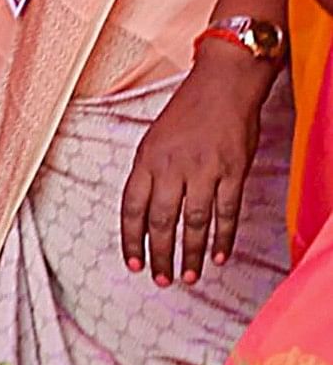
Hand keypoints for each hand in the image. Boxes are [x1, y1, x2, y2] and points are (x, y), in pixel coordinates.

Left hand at [121, 45, 272, 285]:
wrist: (223, 85)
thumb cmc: (186, 112)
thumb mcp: (153, 140)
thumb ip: (149, 174)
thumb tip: (143, 211)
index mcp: (145, 160)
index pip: (131, 208)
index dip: (131, 240)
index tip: (133, 263)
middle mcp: (171, 167)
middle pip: (160, 221)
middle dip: (160, 255)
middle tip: (161, 279)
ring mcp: (204, 170)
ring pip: (193, 222)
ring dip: (189, 253)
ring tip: (187, 277)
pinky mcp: (233, 171)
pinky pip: (226, 212)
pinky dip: (222, 238)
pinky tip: (217, 257)